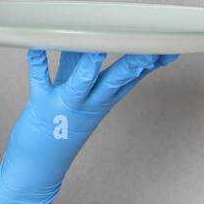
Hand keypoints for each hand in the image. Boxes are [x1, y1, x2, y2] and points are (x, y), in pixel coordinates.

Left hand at [0, 50, 179, 203]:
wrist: (39, 164)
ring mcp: (66, 103)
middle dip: (132, 65)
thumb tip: (101, 39)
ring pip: (82, 82)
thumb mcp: (85, 97)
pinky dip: (38, 63)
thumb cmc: (62, 123)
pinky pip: (40, 79)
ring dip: (90, 66)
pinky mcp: (41, 102)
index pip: (132, 79)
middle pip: (116, 81)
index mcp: (103, 99)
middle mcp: (89, 102)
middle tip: (149, 50)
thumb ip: (92, 67)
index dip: (150, 64)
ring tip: (97, 50)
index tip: (167, 49)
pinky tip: (36, 47)